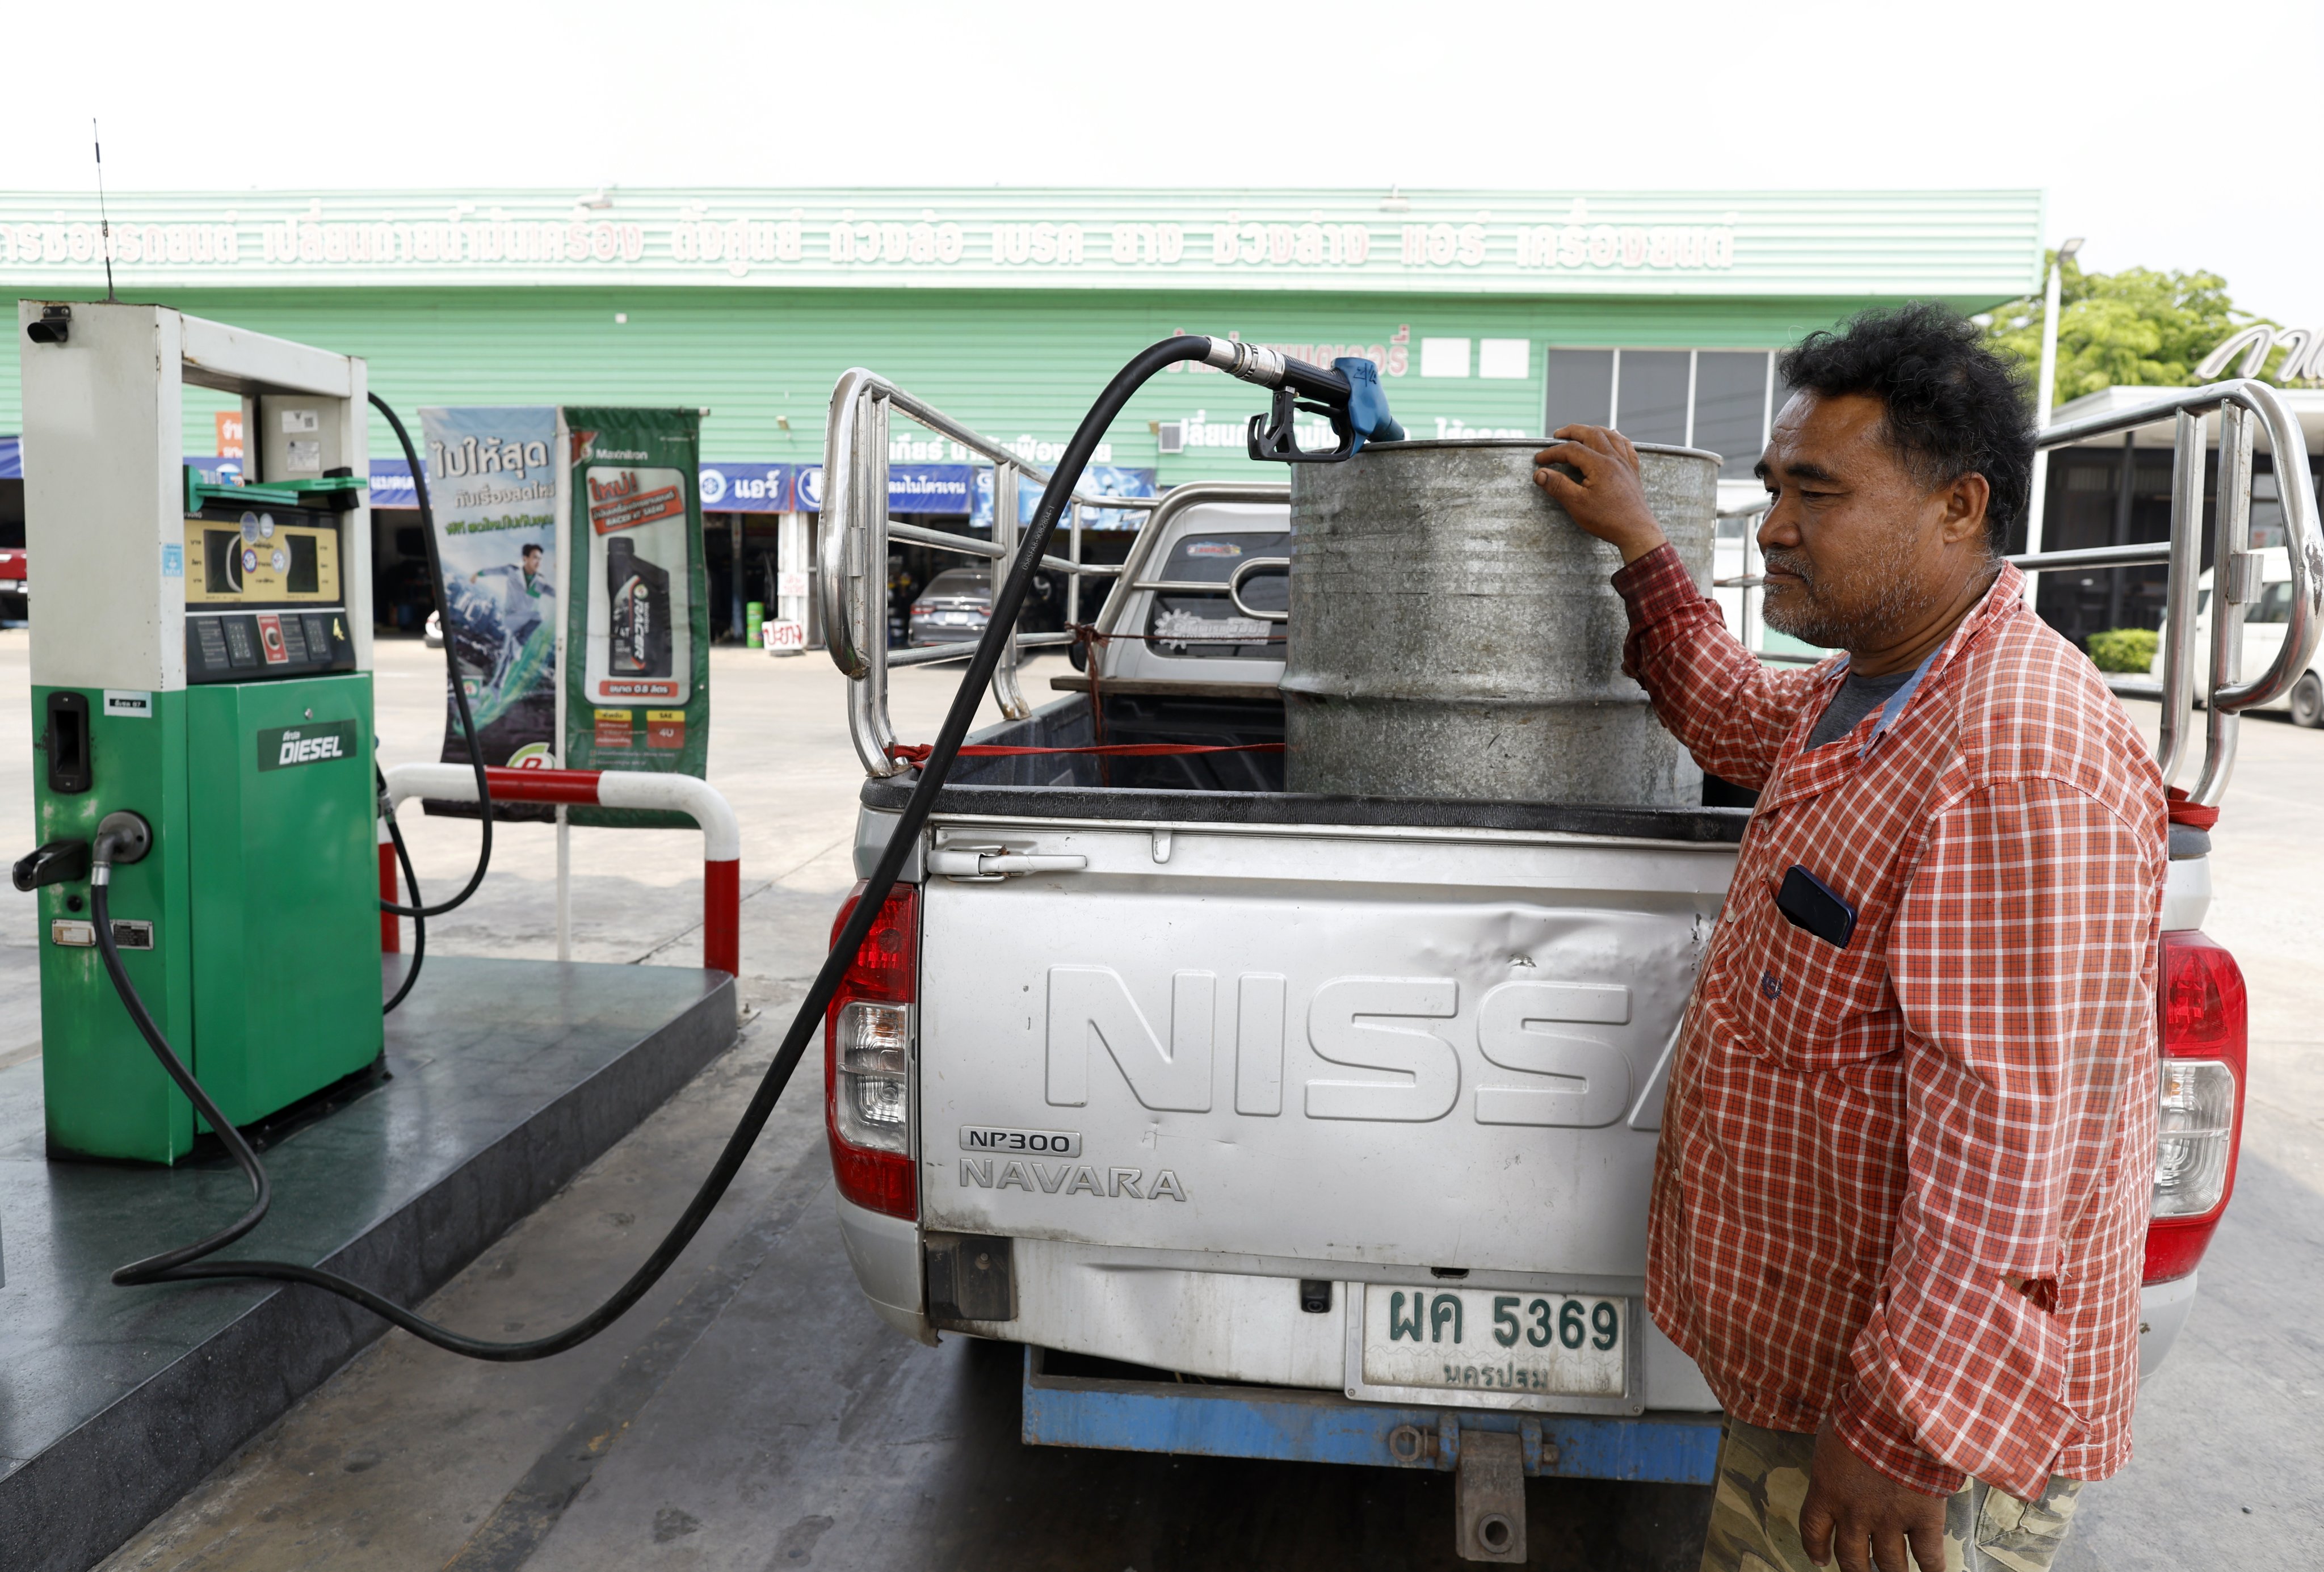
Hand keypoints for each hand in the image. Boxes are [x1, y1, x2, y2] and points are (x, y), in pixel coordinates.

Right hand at [1533, 424, 1667, 563]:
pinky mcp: (1632, 472)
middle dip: (1572, 431)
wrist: (1636, 532)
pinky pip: (1627, 446)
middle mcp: (1614, 459)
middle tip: (1558, 434)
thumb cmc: (1608, 520)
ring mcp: (1625, 464)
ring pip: (1610, 436)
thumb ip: (1557, 486)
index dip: (1553, 452)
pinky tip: (1613, 438)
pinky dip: (1616, 438)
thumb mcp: (1577, 504)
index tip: (1540, 460)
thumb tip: (1540, 473)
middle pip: (1592, 434)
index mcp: (1600, 465)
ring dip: (1593, 430)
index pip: (1571, 449)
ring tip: (1582, 432)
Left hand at [1798, 1417, 1948, 1571]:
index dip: (1816, 1549)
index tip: (1820, 1560)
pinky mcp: (1923, 1519)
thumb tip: (1838, 1461)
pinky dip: (1932, 1570)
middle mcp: (1854, 1514)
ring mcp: (1890, 1520)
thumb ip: (1834, 1461)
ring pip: (1889, 1564)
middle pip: (1851, 1558)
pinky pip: (1929, 1557)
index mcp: (1826, 1491)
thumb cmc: (1860, 1414)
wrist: (1894, 1412)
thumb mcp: (1831, 1436)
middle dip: (1855, 1570)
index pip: (1813, 1531)